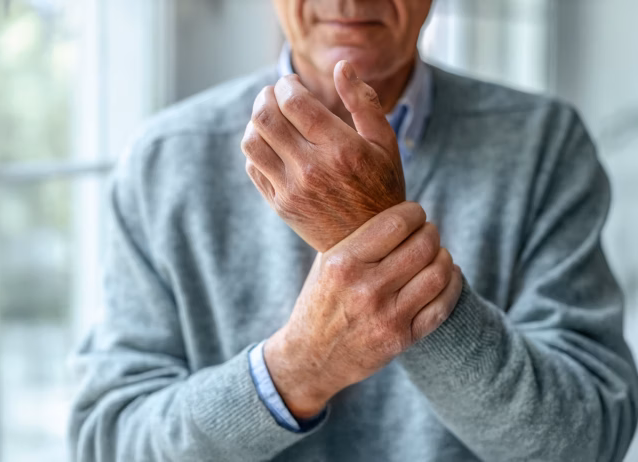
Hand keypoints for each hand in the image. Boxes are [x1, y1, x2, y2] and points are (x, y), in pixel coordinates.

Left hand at [241, 60, 405, 251]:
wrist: (370, 244)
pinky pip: (253, 167)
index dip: (287, 85)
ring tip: (270, 117)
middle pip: (266, 118)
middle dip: (266, 97)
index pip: (294, 102)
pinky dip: (256, 148)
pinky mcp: (280, 205)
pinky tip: (272, 144)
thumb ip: (364, 102)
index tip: (292, 83)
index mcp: (341, 149)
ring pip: (252, 141)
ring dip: (256, 121)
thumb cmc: (382, 187)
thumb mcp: (385, 143)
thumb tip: (342, 66)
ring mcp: (292, 190)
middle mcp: (313, 169)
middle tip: (274, 94)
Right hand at [264, 202, 463, 418]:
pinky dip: (451, 284)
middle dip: (431, 233)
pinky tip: (445, 276)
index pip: (396, 224)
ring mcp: (386, 317)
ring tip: (436, 254)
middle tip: (427, 233)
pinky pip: (443, 305)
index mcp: (343, 263)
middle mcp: (365, 289)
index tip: (414, 214)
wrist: (311, 358)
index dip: (414, 213)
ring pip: (438, 273)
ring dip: (444, 257)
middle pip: (423, 246)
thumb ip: (358, 237)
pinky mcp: (402, 339)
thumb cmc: (321, 301)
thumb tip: (397, 207)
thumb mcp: (326, 263)